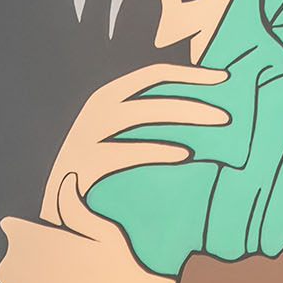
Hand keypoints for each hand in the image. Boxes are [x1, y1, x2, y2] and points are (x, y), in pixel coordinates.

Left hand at [0, 174, 173, 282]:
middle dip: (27, 259)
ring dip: (25, 282)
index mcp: (29, 234)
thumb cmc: (113, 259)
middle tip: (59, 266)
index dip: (26, 233)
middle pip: (10, 256)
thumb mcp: (97, 224)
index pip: (11, 228)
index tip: (45, 241)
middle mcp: (17, 259)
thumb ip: (73, 206)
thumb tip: (66, 181)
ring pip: (9, 281)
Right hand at [40, 63, 228, 222]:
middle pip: (151, 94)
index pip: (153, 73)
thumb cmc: (97, 170)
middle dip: (192, 99)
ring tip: (214, 125)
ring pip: (139, 114)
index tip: (224, 78)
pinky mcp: (83, 162)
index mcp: (107, 96)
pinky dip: (155, 149)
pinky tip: (184, 154)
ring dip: (181, 114)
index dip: (190, 73)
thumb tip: (195, 104)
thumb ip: (147, 117)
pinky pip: (124, 151)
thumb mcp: (118, 135)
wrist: (55, 209)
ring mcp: (86, 134)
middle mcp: (96, 109)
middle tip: (227, 114)